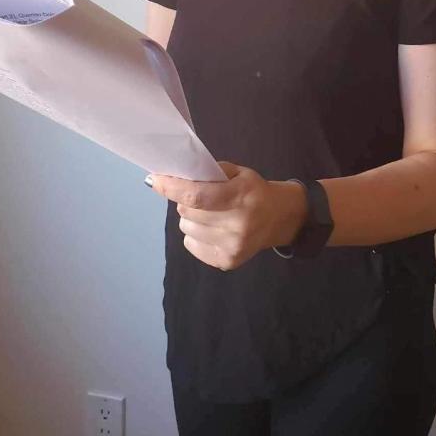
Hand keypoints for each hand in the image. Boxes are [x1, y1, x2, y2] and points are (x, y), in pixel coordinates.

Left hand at [144, 161, 305, 270]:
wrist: (280, 218)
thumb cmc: (254, 191)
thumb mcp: (238, 173)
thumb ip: (208, 174)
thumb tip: (170, 177)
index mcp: (241, 196)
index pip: (197, 195)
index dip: (172, 188)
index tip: (155, 179)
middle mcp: (238, 224)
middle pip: (188, 211)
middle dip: (186, 201)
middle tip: (201, 197)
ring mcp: (232, 246)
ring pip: (186, 228)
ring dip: (191, 218)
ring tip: (210, 214)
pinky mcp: (227, 262)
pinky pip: (191, 244)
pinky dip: (196, 234)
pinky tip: (213, 229)